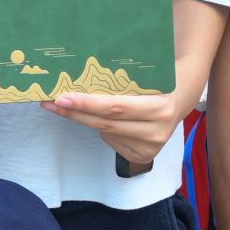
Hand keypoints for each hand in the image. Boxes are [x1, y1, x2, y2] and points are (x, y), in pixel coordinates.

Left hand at [41, 85, 191, 171]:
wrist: (180, 99)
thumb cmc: (157, 80)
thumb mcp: (146, 75)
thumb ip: (121, 79)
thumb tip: (79, 74)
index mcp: (160, 108)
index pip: (115, 108)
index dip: (86, 104)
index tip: (61, 98)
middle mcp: (157, 132)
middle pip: (105, 124)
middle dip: (74, 113)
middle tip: (50, 103)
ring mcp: (150, 147)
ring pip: (106, 133)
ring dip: (86, 120)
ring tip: (72, 106)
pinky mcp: (143, 156)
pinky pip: (112, 141)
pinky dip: (103, 129)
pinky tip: (108, 119)